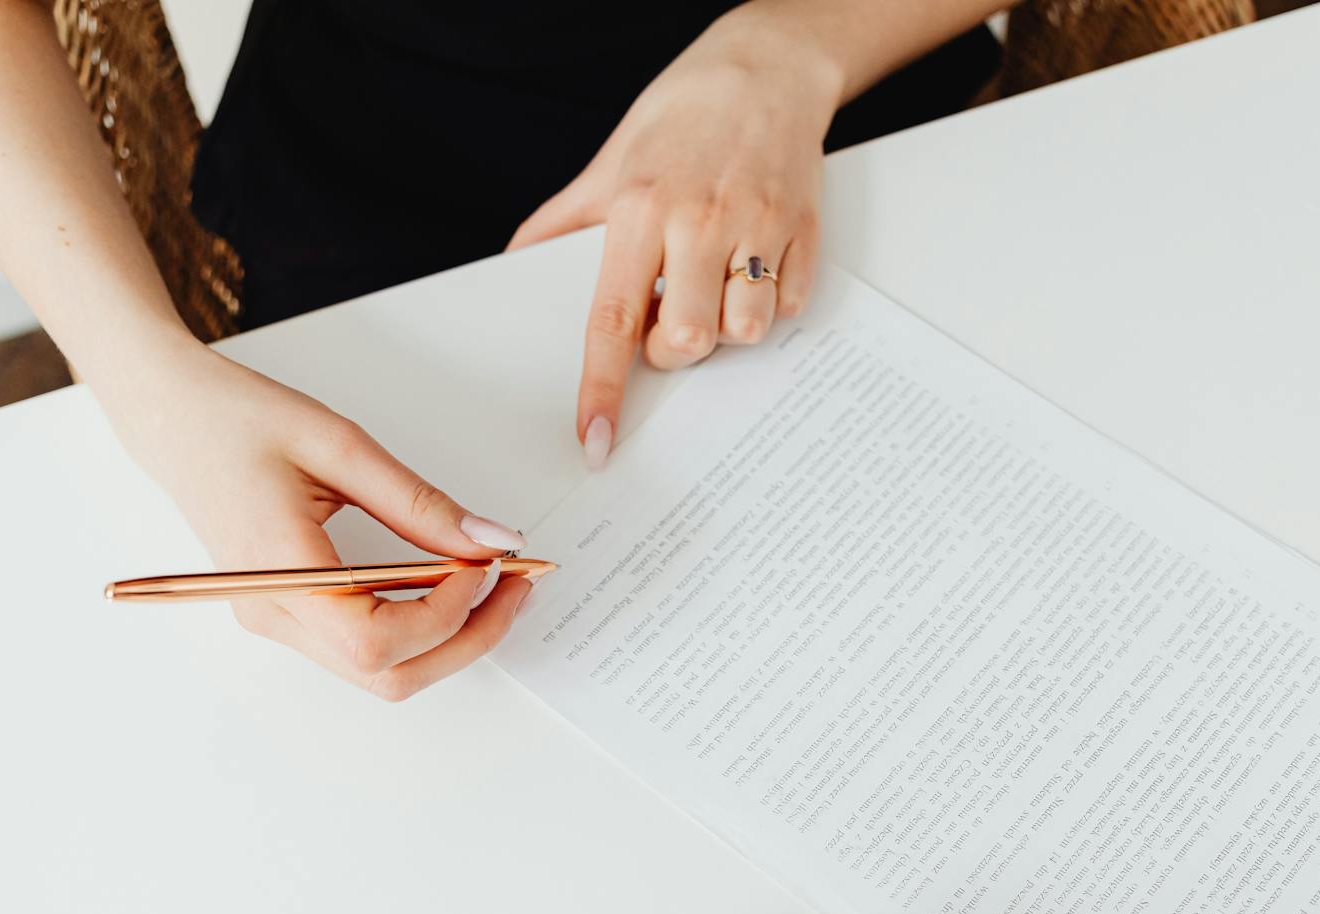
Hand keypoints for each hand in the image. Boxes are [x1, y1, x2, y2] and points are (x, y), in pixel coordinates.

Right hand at [100, 343, 532, 699]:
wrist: (171, 415)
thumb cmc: (239, 419)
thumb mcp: (341, 445)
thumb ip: (419, 503)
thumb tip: (491, 542)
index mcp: (278, 571)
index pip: (378, 642)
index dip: (448, 614)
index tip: (488, 564)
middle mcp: (272, 613)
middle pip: (388, 675)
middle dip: (467, 639)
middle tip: (516, 584)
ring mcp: (276, 620)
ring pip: (380, 673)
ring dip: (447, 638)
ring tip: (490, 581)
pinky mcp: (287, 612)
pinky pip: (363, 647)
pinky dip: (418, 627)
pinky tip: (447, 584)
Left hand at [507, 9, 842, 466]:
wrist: (766, 65)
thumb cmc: (683, 114)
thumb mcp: (610, 161)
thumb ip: (563, 222)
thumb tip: (514, 266)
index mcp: (640, 210)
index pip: (610, 321)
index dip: (601, 389)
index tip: (596, 441)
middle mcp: (699, 222)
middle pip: (684, 342)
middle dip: (672, 349)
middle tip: (667, 316)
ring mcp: (758, 227)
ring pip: (743, 333)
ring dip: (725, 329)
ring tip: (714, 288)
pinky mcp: (805, 231)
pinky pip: (789, 307)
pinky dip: (771, 303)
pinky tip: (753, 266)